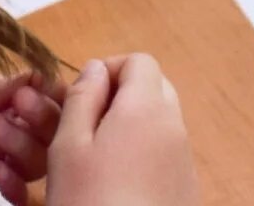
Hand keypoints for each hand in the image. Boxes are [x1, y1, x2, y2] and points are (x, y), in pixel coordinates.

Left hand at [0, 71, 64, 204]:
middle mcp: (5, 142)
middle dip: (40, 118)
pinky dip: (12, 185)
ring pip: (36, 167)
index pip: (46, 109)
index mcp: (3, 111)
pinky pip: (16, 198)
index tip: (36, 88)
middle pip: (49, 139)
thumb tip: (35, 74)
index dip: (49, 100)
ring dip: (23, 145)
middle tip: (18, 101)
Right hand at [47, 56, 199, 205]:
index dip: (108, 71)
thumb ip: (82, 98)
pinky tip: (115, 186)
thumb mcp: (69, 147)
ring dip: (128, 129)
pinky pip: (164, 156)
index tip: (79, 97)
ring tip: (93, 161)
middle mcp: (174, 128)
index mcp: (147, 107)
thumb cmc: (89, 201)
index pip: (139, 62)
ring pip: (158, 124)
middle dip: (119, 98)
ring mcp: (184, 161)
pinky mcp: (185, 190)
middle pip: (153, 90)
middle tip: (83, 127)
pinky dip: (141, 157)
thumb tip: (96, 68)